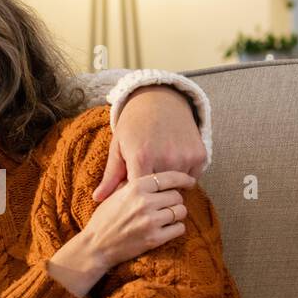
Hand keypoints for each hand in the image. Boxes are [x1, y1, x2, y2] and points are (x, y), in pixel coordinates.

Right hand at [47, 171, 193, 297]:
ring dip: (177, 214)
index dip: (183, 179)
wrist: (96, 246)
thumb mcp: (116, 194)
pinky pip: (179, 228)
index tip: (190, 181)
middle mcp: (144, 202)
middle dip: (175, 200)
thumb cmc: (105, 218)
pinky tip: (167, 228)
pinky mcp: (154, 239)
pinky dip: (176, 228)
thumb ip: (135, 183)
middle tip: (167, 205)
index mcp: (135, 187)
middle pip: (177, 195)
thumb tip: (159, 174)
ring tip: (167, 216)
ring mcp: (150, 221)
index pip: (169, 177)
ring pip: (180, 211)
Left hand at [94, 86, 205, 201]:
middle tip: (147, 179)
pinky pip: (192, 177)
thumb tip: (97, 199)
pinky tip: (174, 161)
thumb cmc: (133, 125)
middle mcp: (166, 159)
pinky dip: (184, 175)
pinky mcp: (199, 155)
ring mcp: (185, 157)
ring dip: (169, 184)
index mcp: (141, 158)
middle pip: (160, 194)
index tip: (133, 191)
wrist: (160, 99)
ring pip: (178, 187)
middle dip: (152, 192)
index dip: (136, 195)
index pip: (140, 194)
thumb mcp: (118, 147)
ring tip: (159, 167)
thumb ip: (110, 176)